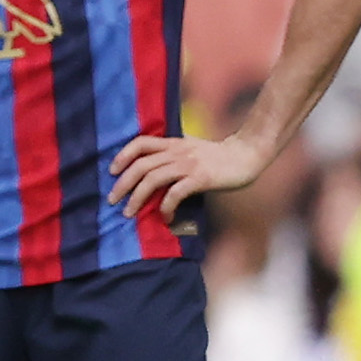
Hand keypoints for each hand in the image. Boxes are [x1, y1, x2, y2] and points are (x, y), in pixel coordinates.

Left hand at [106, 128, 264, 224]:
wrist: (248, 154)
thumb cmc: (218, 156)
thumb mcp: (190, 148)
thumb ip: (171, 155)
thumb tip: (149, 172)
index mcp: (173, 144)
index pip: (141, 143)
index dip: (123, 155)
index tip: (112, 171)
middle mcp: (177, 152)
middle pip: (141, 165)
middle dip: (122, 184)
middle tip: (112, 200)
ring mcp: (189, 165)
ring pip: (153, 179)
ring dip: (137, 198)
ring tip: (129, 213)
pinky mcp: (201, 178)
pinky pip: (176, 193)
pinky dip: (166, 207)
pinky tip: (165, 217)